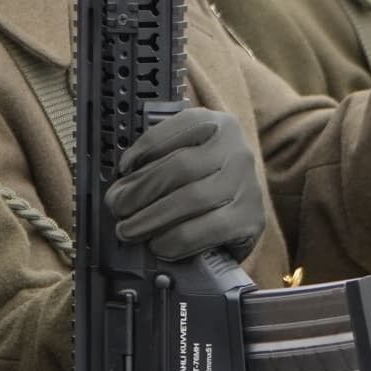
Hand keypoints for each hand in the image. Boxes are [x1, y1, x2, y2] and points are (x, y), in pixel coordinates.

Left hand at [107, 107, 266, 260]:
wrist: (241, 211)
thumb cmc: (204, 182)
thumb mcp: (185, 158)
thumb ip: (157, 164)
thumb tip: (121, 192)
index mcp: (216, 125)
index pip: (174, 130)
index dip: (143, 149)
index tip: (123, 168)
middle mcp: (236, 150)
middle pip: (180, 167)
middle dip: (140, 191)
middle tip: (118, 208)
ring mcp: (247, 184)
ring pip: (192, 198)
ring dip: (152, 218)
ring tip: (130, 230)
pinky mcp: (251, 218)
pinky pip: (208, 229)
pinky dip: (177, 239)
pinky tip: (160, 245)